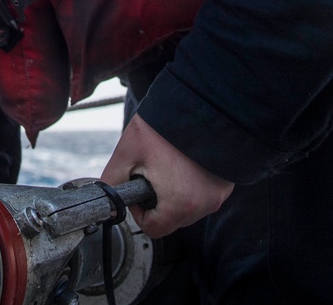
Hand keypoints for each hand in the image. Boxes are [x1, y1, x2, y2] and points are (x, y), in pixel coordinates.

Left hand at [100, 113, 233, 237]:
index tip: (138, 189)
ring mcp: (219, 195)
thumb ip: (113, 179)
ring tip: (170, 162)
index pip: (154, 229)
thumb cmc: (165, 126)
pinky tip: (185, 160)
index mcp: (181, 204)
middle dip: (158, 200)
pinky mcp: (226, 184)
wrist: (200, 104)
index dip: (140, 212)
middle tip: (154, 171)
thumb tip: (106, 196)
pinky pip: (204, 193)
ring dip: (176, 193)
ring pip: (189, 207)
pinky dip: (193, 184)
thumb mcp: (128, 151)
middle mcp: (204, 205)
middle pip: (172, 219)